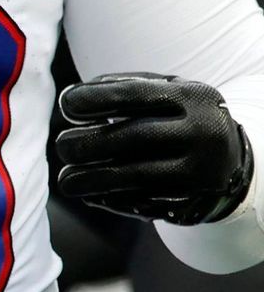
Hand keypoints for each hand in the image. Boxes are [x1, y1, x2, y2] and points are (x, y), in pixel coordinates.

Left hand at [56, 72, 253, 223]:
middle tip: (62, 146)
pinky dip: (113, 200)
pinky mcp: (193, 201)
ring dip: (94, 179)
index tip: (66, 105)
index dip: (96, 99)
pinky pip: (145, 202)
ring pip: (138, 176)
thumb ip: (123, 88)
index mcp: (191, 97)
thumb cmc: (180, 116)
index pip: (136, 95)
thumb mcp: (164, 91)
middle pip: (135, 137)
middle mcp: (201, 133)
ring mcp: (199, 171)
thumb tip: (71, 100)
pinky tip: (92, 195)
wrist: (230, 156)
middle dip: (91, 143)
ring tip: (66, 180)